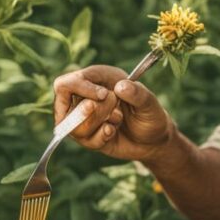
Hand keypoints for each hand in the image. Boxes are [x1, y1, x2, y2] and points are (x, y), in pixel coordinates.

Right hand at [52, 65, 172, 161]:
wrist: (153, 140)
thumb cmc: (151, 115)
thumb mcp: (150, 104)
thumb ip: (137, 94)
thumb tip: (120, 87)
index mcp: (97, 79)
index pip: (67, 83)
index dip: (82, 90)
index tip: (104, 95)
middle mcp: (85, 96)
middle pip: (65, 107)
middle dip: (94, 112)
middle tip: (117, 112)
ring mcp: (83, 117)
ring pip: (72, 126)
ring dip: (98, 125)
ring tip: (117, 121)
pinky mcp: (86, 135)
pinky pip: (83, 140)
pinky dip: (100, 138)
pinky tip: (112, 132)